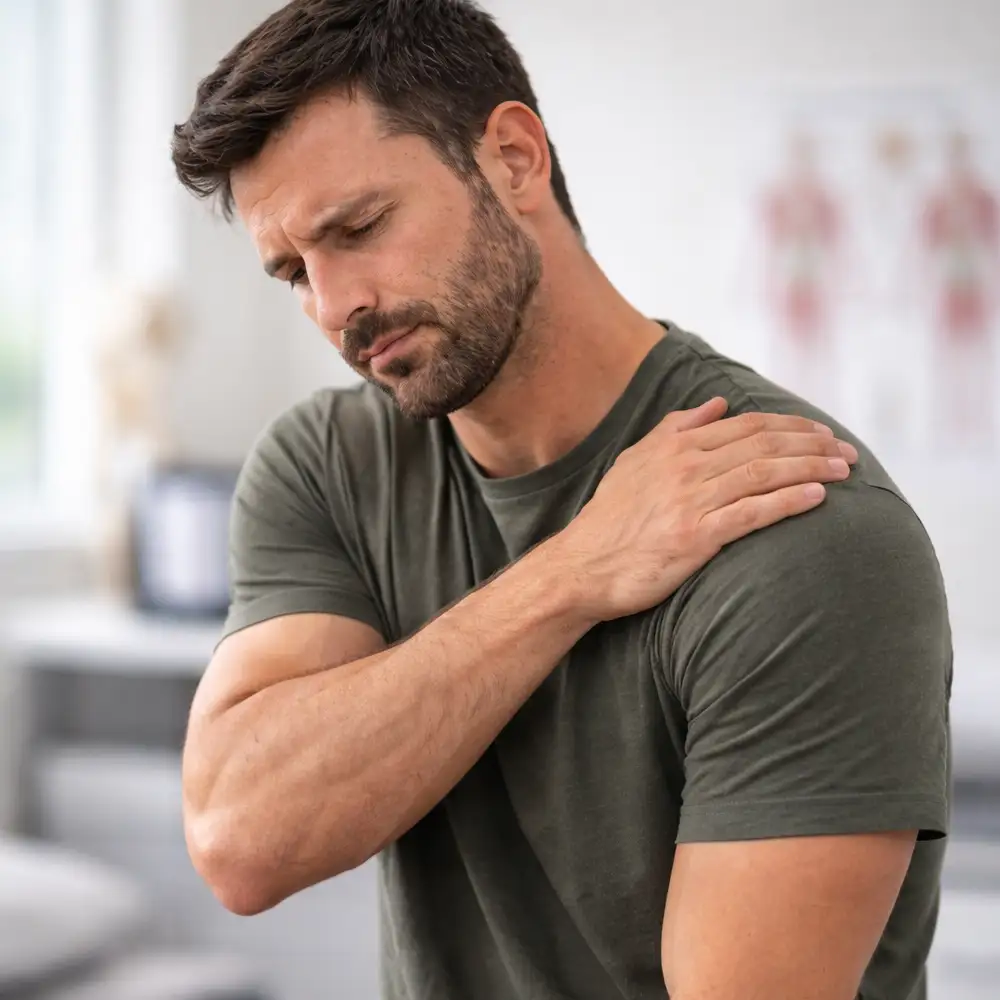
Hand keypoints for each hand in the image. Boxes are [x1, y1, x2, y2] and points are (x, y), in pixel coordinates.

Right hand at [551, 397, 858, 621]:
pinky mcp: (694, 537)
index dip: (791, 426)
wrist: (582, 567)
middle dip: (812, 445)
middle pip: (763, 445)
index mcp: (674, 446)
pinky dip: (787, 502)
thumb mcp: (635, 460)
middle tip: (847, 453)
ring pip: (763, 474)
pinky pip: (751, 513)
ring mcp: (690, 501)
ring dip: (810, 469)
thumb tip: (718, 404)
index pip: (746, 426)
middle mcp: (685, 467)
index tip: (822, 433)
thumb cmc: (610, 519)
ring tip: (843, 471)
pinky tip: (816, 498)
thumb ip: (677, 428)